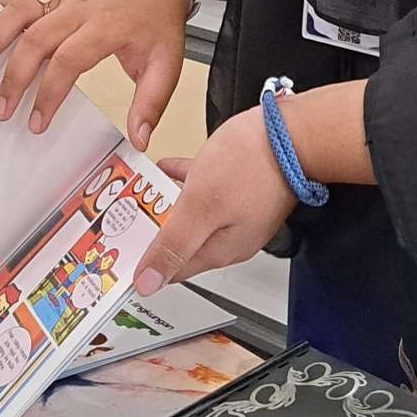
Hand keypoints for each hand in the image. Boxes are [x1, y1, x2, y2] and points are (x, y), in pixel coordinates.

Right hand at [0, 0, 185, 149]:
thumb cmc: (157, 24)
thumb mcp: (168, 64)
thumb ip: (152, 103)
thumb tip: (139, 140)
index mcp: (108, 25)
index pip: (69, 59)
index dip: (49, 93)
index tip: (36, 123)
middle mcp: (79, 6)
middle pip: (37, 38)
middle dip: (14, 77)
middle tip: (0, 111)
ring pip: (19, 9)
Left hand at [131, 108, 294, 297]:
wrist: (296, 132)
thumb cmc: (253, 165)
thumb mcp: (201, 207)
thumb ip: (173, 245)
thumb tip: (148, 283)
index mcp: (221, 249)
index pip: (174, 269)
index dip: (146, 264)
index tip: (120, 258)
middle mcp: (231, 236)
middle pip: (182, 241)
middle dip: (153, 232)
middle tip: (122, 223)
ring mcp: (239, 211)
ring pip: (192, 214)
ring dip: (166, 205)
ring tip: (138, 195)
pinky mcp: (243, 186)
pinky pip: (205, 189)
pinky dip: (184, 182)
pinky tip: (169, 168)